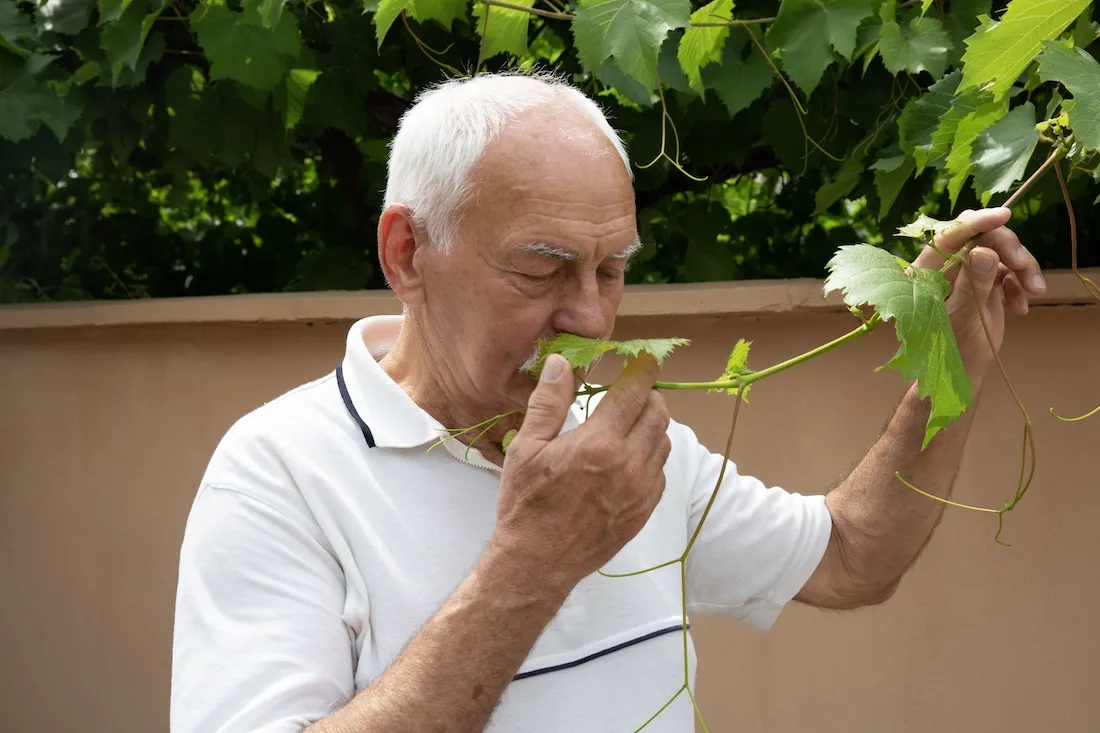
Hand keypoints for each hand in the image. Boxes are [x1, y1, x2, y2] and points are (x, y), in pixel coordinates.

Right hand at [490, 352, 671, 594]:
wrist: (537, 562)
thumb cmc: (526, 504)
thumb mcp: (526, 448)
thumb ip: (548, 402)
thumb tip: (560, 363)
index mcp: (599, 443)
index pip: (635, 392)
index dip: (642, 371)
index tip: (643, 361)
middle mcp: (628, 464)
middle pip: (659, 413)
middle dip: (649, 396)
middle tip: (631, 393)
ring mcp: (641, 490)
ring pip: (663, 442)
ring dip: (651, 426)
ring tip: (628, 425)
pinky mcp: (644, 510)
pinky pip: (660, 472)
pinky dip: (651, 457)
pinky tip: (628, 458)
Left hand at [912, 207, 1045, 370]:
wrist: (963, 369)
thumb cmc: (952, 349)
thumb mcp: (963, 318)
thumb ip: (972, 284)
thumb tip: (983, 250)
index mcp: (927, 272)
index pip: (948, 236)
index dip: (974, 222)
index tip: (1003, 215)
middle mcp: (946, 267)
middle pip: (980, 237)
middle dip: (1006, 247)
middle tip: (1023, 265)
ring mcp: (967, 272)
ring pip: (999, 251)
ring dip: (1022, 268)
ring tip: (1033, 292)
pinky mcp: (984, 281)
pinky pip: (1007, 270)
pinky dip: (1019, 284)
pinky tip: (1022, 307)